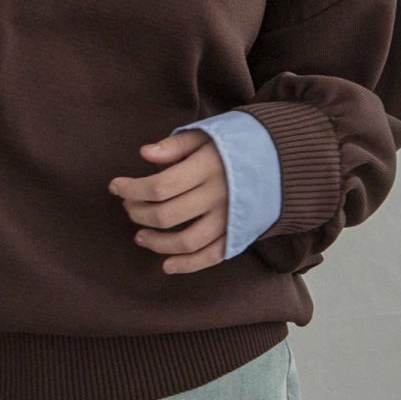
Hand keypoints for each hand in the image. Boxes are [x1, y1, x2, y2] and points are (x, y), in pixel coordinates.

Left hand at [107, 129, 229, 273]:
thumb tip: (144, 153)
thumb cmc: (238, 143)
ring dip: (156, 242)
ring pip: (186, 241)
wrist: (285, 160)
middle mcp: (218, 195)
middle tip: (128, 207)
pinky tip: (166, 265)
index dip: (132, 189)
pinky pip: (211, 256)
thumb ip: (175, 144)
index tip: (115, 186)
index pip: (160, 185)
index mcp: (208, 166)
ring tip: (140, 236)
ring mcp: (229, 218)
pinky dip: (187, 265)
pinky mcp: (239, 235)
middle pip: (167, 214)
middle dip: (139, 213)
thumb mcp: (207, 134)